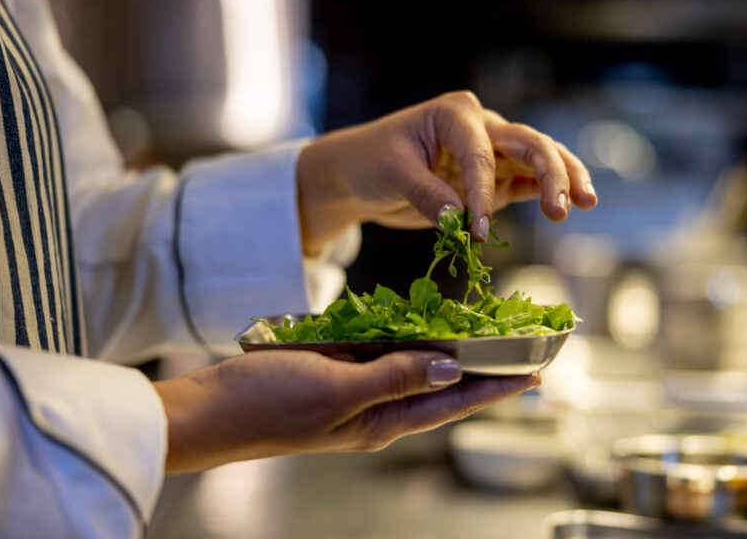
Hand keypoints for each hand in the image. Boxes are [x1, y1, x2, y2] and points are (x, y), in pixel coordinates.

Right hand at [154, 350, 538, 473]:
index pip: (455, 402)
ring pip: (416, 367)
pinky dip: (407, 338)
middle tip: (523, 347)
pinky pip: (382, 353)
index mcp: (382, 422)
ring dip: (450, 350)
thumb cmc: (266, 406)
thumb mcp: (337, 391)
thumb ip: (396, 377)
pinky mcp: (334, 370)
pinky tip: (422, 324)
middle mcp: (375, 408)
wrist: (208, 411)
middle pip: (443, 386)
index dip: (498, 387)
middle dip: (485, 367)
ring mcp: (354, 389)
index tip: (538, 373)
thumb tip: (451, 365)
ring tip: (487, 333)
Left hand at [297, 91, 596, 254]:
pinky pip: (526, 183)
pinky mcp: (493, 179)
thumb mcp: (391, 173)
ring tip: (585, 203)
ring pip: (539, 160)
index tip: (479, 229)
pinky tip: (568, 206)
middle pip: (529, 143)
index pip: (481, 152)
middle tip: (561, 209)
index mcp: (454, 113)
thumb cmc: (372, 161)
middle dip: (551, 173)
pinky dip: (545, 194)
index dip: (483, 192)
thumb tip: (457, 219)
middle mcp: (480, 126)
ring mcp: (492, 152)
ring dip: (563, 180)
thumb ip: (426, 194)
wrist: (360, 173)